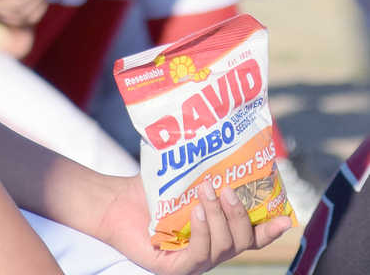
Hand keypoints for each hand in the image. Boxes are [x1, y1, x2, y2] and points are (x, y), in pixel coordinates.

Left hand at [101, 175, 291, 274]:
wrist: (115, 202)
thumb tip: (224, 138)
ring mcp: (193, 262)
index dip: (270, 231)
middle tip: (225, 188)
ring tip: (206, 191)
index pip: (251, 237)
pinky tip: (197, 213)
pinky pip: (197, 256)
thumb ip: (205, 169)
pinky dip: (202, 232)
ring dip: (218, 217)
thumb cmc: (149, 190)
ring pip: (222, 247)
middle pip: (241, 242)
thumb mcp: (183, 178)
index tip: (286, 218)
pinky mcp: (174, 268)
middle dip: (239, 214)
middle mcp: (210, 250)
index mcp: (217, 232)